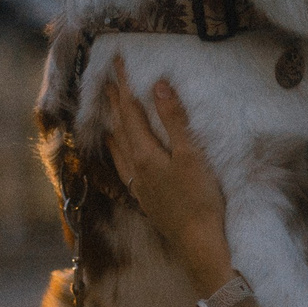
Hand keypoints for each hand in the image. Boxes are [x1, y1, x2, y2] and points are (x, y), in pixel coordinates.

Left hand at [101, 58, 233, 293]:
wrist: (199, 243)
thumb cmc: (199, 200)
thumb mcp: (191, 156)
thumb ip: (174, 121)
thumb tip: (157, 86)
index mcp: (144, 154)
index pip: (130, 112)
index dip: (123, 86)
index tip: (116, 62)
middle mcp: (135, 169)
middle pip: (121, 128)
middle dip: (115, 103)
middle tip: (108, 81)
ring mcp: (138, 185)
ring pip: (119, 149)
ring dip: (113, 127)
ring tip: (107, 114)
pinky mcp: (146, 198)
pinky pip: (124, 168)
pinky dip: (119, 153)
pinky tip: (121, 155)